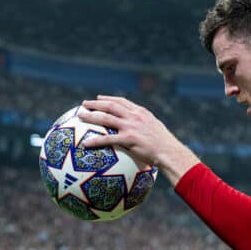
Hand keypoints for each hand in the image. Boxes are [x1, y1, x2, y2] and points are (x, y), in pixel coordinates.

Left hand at [78, 95, 199, 185]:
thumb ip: (146, 126)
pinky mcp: (129, 139)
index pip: (122, 101)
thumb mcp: (156, 129)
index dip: (109, 98)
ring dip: (91, 116)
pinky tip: (86, 143)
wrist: (170, 151)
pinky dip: (95, 140)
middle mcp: (134, 116)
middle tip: (84, 104)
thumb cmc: (165, 145)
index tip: (99, 98)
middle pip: (110, 106)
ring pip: (106, 118)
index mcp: (141, 112)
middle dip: (95, 103)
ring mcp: (131, 126)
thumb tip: (140, 131)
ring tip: (80, 116)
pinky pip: (108, 139)